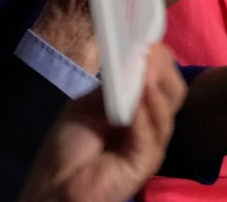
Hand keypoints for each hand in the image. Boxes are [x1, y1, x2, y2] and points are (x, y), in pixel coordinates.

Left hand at [21, 45, 186, 201]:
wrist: (54, 186)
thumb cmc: (68, 148)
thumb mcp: (89, 105)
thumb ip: (113, 86)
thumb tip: (133, 56)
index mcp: (139, 110)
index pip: (162, 81)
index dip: (158, 60)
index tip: (149, 40)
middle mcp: (150, 124)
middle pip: (172, 92)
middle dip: (162, 68)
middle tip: (150, 49)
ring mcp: (151, 143)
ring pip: (166, 110)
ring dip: (155, 83)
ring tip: (146, 63)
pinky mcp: (146, 161)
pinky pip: (150, 133)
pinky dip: (145, 111)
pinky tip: (138, 96)